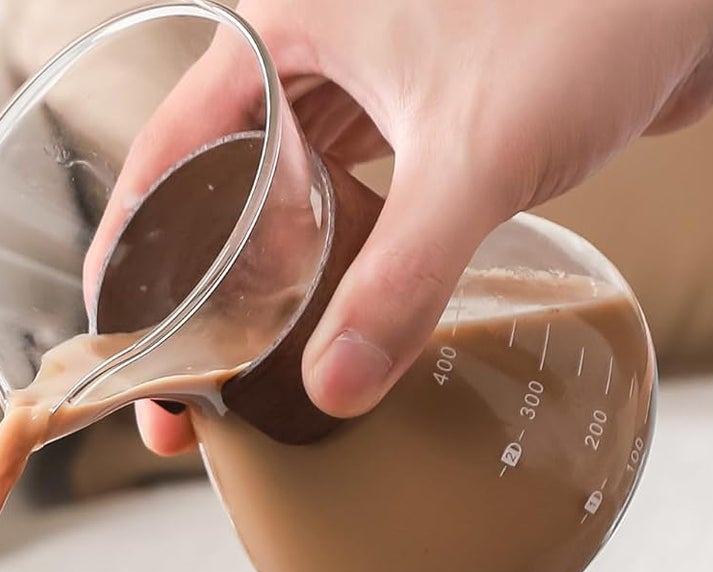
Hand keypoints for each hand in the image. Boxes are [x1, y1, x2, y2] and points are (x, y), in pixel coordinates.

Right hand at [88, 0, 712, 454]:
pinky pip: (343, 205)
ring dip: (256, 290)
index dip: (131, 257)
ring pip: (277, 205)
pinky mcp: (419, 119)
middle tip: (184, 391)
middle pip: (213, 194)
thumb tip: (334, 390)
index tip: (119, 343)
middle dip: (193, 297)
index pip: (165, 156)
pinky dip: (325, 266)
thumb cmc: (593, 9)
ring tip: (239, 377)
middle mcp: (310, 54)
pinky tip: (322, 322)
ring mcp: (366, 87)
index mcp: (282, 31)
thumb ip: (402, 276)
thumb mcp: (475, 155)